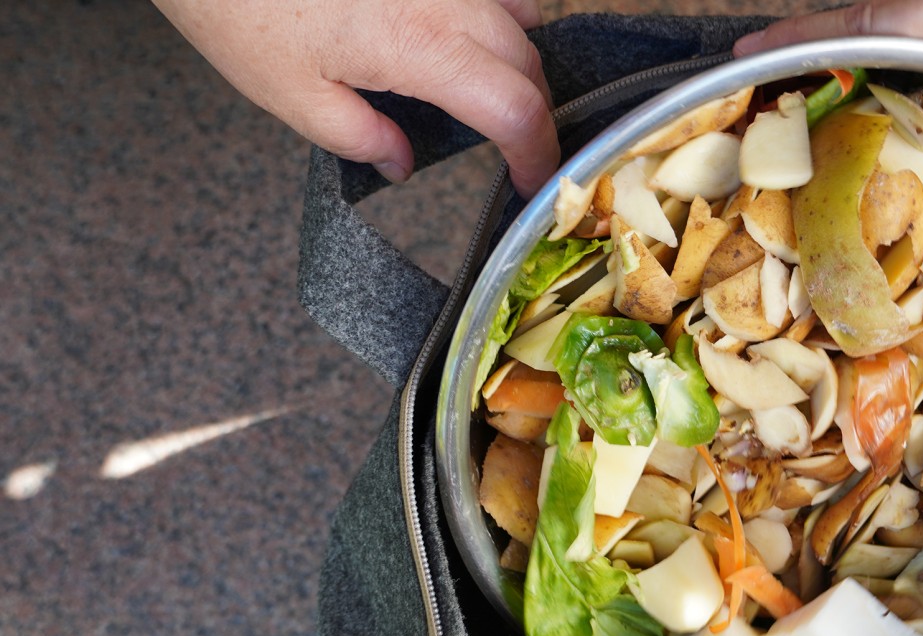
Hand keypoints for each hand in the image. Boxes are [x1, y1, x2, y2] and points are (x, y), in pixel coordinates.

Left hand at [152, 0, 558, 195]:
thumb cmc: (236, 3)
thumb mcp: (288, 94)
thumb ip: (358, 137)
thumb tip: (399, 161)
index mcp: (418, 47)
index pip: (516, 110)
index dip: (539, 155)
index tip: (532, 184)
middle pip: (527, 63)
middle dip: (532, 114)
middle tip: (512, 150)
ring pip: (520, 16)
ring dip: (520, 63)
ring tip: (493, 96)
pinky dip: (504, 12)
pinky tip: (479, 33)